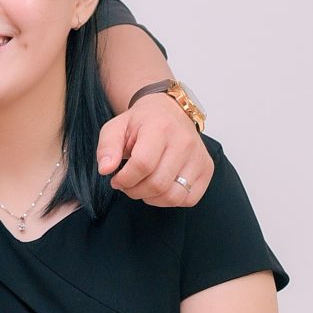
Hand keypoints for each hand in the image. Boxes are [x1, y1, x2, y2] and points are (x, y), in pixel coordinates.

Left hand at [96, 95, 212, 207]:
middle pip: (157, 184)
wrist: (169, 112)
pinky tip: (160, 188)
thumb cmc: (141, 122)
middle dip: (135, 191)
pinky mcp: (207, 168)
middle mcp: (184, 141)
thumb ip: (107, 147)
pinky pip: (189, 199)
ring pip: (173, 196)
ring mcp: (199, 156)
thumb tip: (105, 169)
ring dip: (152, 198)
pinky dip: (170, 200)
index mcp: (160, 127)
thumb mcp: (116, 127)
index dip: (125, 179)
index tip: (116, 179)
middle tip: (127, 184)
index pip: (143, 164)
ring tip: (142, 187)